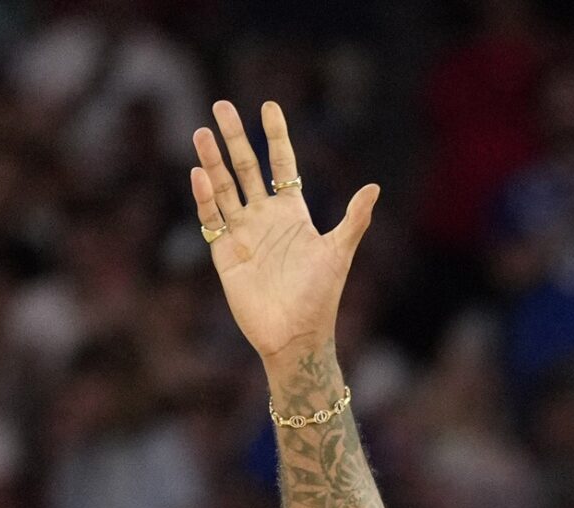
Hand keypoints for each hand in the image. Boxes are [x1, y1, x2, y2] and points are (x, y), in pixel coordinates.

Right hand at [189, 100, 379, 366]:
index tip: (268, 107)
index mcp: (293, 212)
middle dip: (235, 138)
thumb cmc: (321, 297)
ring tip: (202, 132)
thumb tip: (374, 188)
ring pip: (224, 188)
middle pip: (246, 168)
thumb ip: (354, 220)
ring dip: (213, 161)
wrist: (295, 336)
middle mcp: (265, 217)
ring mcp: (243, 233)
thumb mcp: (339, 253)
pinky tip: (199, 173)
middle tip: (222, 105)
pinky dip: (205, 197)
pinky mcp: (225, 253)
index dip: (275, 136)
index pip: (281, 164)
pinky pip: (212, 218)